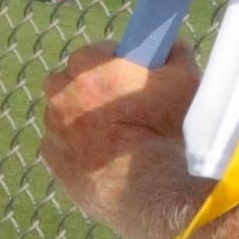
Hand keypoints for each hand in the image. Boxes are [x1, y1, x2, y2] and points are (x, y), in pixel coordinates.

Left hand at [42, 41, 203, 238]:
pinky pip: (62, 144)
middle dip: (92, 87)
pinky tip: (105, 157)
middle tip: (123, 104)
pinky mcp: (53, 161)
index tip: (132, 74)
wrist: (152, 191)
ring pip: (64, 114)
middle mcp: (61, 95)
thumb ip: (175, 53)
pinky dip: (77, 147)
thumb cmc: (169, 131)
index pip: (96, 52)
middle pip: (71, 80)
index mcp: (88, 68)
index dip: (116, 61)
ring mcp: (53, 130)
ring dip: (82, 118)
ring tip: (116, 135)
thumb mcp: (185, 80)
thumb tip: (169, 47)